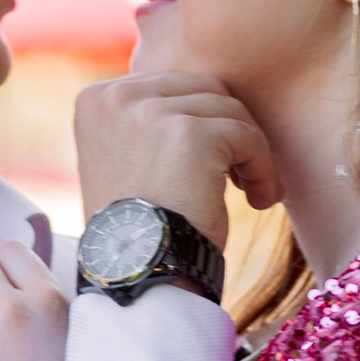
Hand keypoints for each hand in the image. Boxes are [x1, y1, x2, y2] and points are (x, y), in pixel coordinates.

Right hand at [73, 69, 275, 245]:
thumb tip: (204, 95)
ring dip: (248, 151)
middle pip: (203, 88)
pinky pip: (247, 135)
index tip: (211, 164)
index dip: (200, 123)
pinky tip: (259, 201)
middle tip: (238, 176)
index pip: (170, 86)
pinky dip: (263, 168)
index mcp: (96, 99)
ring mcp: (151, 112)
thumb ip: (146, 121)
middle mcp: (116, 97)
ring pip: (229, 109)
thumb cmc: (137, 228)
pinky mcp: (190, 133)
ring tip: (250, 191)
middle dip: (227, 130)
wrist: (139, 273)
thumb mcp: (124, 160)